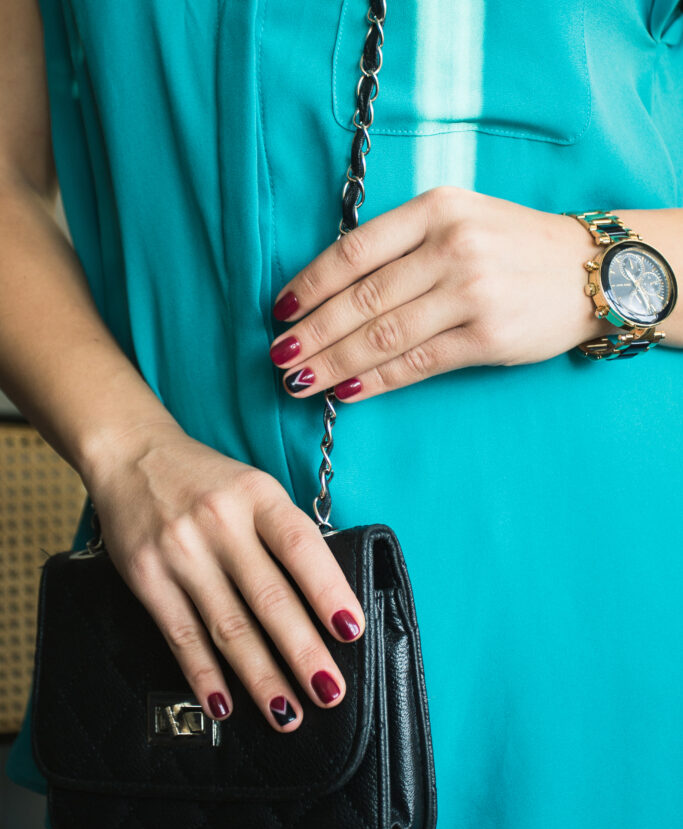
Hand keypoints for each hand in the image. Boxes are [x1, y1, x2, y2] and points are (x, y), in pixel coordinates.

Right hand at [84, 422, 364, 731]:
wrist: (131, 455)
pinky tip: (225, 704)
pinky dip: (205, 675)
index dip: (329, 591)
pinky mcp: (147, 577)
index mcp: (258, 495)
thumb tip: (327, 605)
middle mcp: (220, 522)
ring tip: (287, 712)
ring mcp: (180, 551)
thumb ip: (285, 535)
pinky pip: (182, 635)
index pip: (301, 546)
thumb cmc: (208, 481)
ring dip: (261, 677)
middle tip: (329, 691)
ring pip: (228, 627)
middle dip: (303, 652)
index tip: (351, 631)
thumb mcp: (255, 489)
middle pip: (269, 598)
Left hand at [269, 186, 599, 400]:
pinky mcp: (488, 336)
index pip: (354, 250)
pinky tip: (346, 390)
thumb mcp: (460, 219)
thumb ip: (404, 244)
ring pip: (383, 335)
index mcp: (435, 209)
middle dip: (312, 333)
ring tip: (299, 382)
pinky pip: (417, 363)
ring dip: (333, 363)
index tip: (280, 311)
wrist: (590, 271)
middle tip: (279, 357)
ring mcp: (471, 292)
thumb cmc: (513, 247)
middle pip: (361, 298)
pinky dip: (376, 380)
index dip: (310, 285)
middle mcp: (451, 245)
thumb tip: (336, 291)